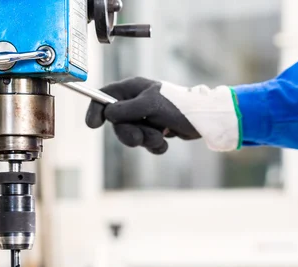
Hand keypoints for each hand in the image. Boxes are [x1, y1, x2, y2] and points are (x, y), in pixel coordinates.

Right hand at [85, 77, 199, 153]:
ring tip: (161, 136)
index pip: (105, 96)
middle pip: (117, 123)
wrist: (205, 120)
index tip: (92, 125)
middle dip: (128, 134)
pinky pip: (145, 144)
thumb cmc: (178, 105)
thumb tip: (108, 113)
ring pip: (131, 136)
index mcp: (133, 89)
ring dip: (146, 140)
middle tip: (139, 138)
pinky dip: (155, 146)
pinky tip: (166, 140)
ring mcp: (146, 117)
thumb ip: (127, 109)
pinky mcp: (155, 131)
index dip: (96, 109)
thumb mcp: (150, 105)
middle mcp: (137, 102)